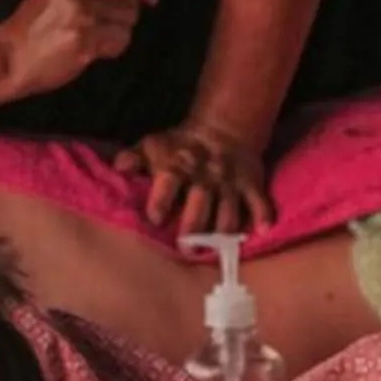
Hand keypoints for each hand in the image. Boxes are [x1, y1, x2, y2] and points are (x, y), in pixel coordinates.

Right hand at [0, 0, 154, 101]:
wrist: (8, 59)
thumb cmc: (31, 29)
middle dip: (131, 6)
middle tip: (115, 22)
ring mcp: (80, 13)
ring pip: (128, 15)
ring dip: (121, 29)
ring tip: (99, 37)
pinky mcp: (85, 39)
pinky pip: (121, 39)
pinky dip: (114, 46)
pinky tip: (96, 50)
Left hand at [112, 123, 269, 235]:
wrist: (224, 128)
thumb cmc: (180, 146)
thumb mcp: (154, 146)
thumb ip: (134, 158)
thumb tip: (118, 167)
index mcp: (178, 166)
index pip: (169, 181)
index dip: (161, 199)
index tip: (155, 219)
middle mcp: (204, 176)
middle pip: (200, 203)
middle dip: (192, 227)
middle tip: (185, 249)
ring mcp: (229, 182)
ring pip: (228, 210)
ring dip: (222, 231)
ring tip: (215, 251)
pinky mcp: (251, 184)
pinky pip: (259, 201)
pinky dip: (262, 216)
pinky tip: (262, 232)